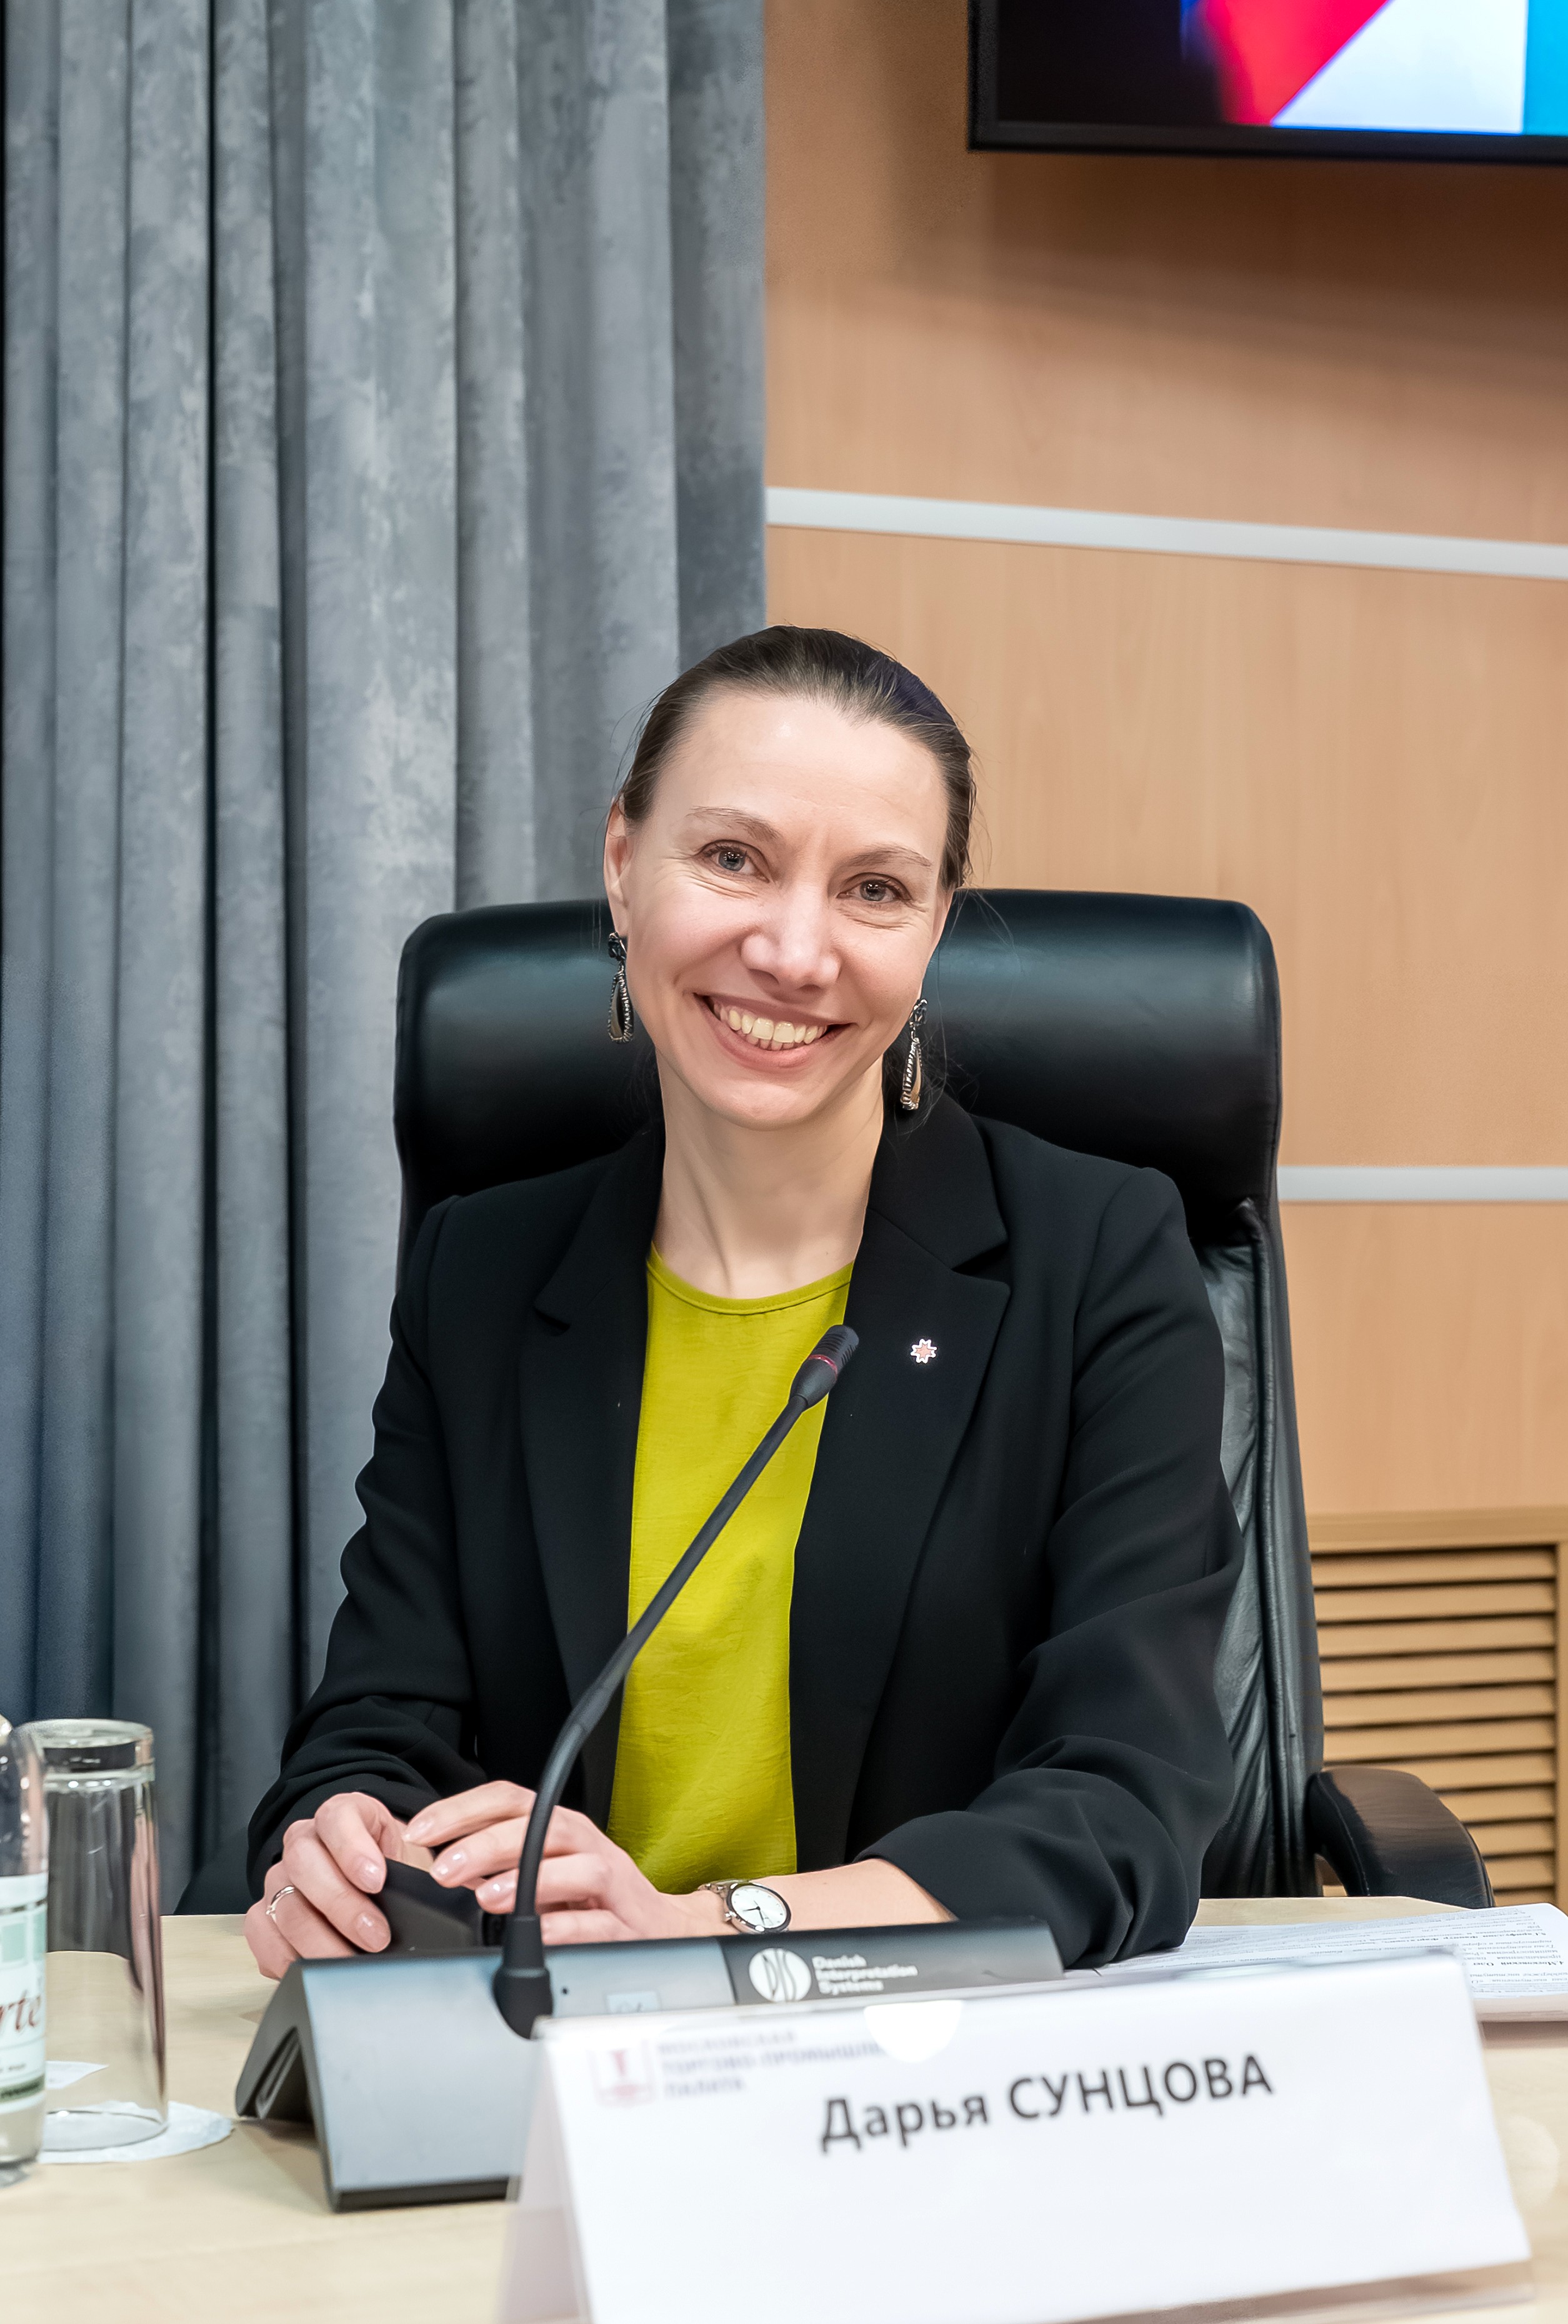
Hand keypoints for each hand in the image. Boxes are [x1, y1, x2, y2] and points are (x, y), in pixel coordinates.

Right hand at [245, 1792, 419, 1979]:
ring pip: (285, 1905)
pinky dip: (288, 1957)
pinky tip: (315, 1968)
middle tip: (375, 1936)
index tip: (376, 1880)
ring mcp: (279, 1878)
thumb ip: (410, 1872)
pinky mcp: (263, 1915)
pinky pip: (262, 1935)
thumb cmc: (392, 1875)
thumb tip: (423, 1899)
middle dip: (342, 1905)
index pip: (337, 1817)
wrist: (376, 1891)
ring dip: (320, 1941)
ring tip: (352, 1962)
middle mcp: (303, 1842)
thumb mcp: (409, 1863)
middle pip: (304, 1862)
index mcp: (343, 1816)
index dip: (353, 1847)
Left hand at [405, 1782, 716, 1944]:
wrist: (660, 1927)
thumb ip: (499, 1864)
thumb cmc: (595, 1897)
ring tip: (488, 1898)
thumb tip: (445, 1863)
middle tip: (446, 1868)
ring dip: (529, 1879)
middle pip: (543, 1826)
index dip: (463, 1809)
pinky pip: (599, 1922)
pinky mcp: (627, 1924)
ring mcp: (612, 1883)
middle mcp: (587, 1846)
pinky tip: (539, 1931)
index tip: (422, 1831)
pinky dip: (568, 1926)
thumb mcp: (546, 1870)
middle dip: (488, 1843)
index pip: (511, 1799)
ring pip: (578, 1867)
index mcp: (560, 1827)